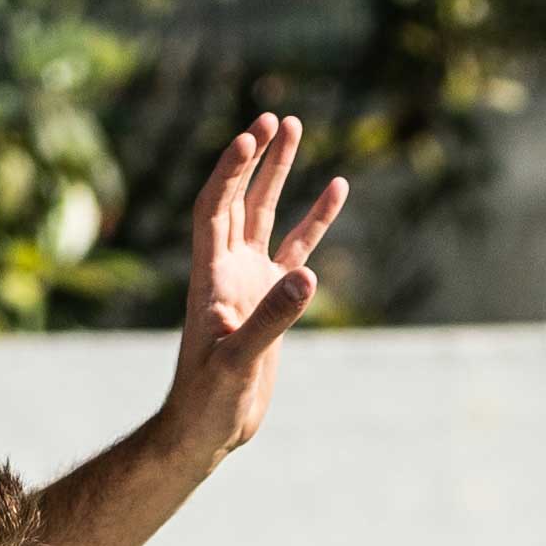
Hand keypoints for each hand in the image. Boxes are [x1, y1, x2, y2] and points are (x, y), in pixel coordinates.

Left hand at [162, 111, 341, 459]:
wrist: (208, 428)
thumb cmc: (209, 400)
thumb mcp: (239, 360)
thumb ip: (271, 318)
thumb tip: (308, 275)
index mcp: (209, 276)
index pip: (213, 208)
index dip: (228, 172)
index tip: (249, 136)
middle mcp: (226, 268)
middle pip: (238, 197)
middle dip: (254, 157)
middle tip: (273, 117)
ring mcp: (250, 279)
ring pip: (265, 213)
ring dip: (279, 173)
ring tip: (295, 127)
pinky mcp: (271, 298)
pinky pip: (296, 248)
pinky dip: (316, 219)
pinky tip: (337, 190)